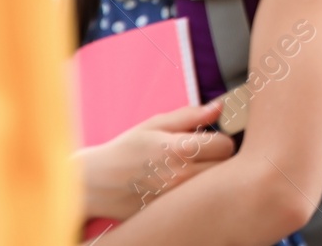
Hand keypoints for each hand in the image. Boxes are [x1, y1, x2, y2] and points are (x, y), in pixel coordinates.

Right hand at [77, 98, 236, 219]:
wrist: (95, 184)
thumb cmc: (126, 150)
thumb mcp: (154, 125)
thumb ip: (190, 116)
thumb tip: (219, 107)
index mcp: (178, 149)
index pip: (225, 145)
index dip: (221, 139)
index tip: (211, 139)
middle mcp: (180, 177)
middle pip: (225, 168)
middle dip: (218, 158)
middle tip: (203, 155)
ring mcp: (176, 199)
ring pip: (213, 186)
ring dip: (209, 176)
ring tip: (192, 170)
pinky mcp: (170, 213)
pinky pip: (196, 202)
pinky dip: (195, 194)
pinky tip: (180, 187)